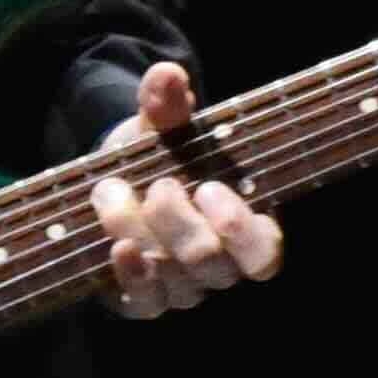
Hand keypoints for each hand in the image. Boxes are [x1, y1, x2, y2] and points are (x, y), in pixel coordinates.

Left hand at [91, 59, 284, 317]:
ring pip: (174, 281)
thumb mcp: (164, 129)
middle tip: (157, 184)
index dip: (241, 231)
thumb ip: (168, 105)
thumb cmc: (159, 156)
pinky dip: (131, 276)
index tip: (210, 188)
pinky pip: (145, 303)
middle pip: (211, 264)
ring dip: (140, 233)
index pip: (265, 255)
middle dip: (177, 222)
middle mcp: (218, 265)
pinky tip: (117, 247)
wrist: (117, 178)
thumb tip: (167, 74)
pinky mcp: (144, 298)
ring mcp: (182, 286)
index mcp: (245, 228)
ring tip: (112, 193)